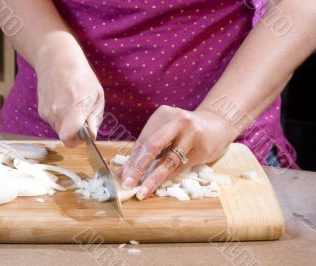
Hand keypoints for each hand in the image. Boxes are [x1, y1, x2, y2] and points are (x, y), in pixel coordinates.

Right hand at [35, 44, 103, 146]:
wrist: (56, 59)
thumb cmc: (81, 76)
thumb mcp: (97, 96)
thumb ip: (95, 118)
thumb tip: (92, 134)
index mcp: (74, 108)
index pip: (68, 138)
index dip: (77, 141)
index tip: (84, 135)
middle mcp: (57, 112)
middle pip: (65, 136)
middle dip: (75, 131)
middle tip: (82, 116)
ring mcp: (47, 111)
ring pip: (59, 129)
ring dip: (67, 124)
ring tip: (72, 105)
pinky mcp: (41, 110)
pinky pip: (53, 122)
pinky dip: (59, 117)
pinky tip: (63, 102)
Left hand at [120, 105, 235, 199]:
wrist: (217, 125)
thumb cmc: (184, 131)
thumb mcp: (166, 133)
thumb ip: (146, 150)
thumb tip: (124, 172)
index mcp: (164, 114)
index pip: (144, 140)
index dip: (132, 159)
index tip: (121, 175)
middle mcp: (178, 121)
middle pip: (153, 145)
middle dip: (138, 166)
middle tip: (127, 182)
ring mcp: (192, 134)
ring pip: (168, 160)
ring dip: (153, 178)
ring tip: (142, 191)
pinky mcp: (203, 148)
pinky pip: (181, 166)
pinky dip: (167, 178)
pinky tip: (157, 186)